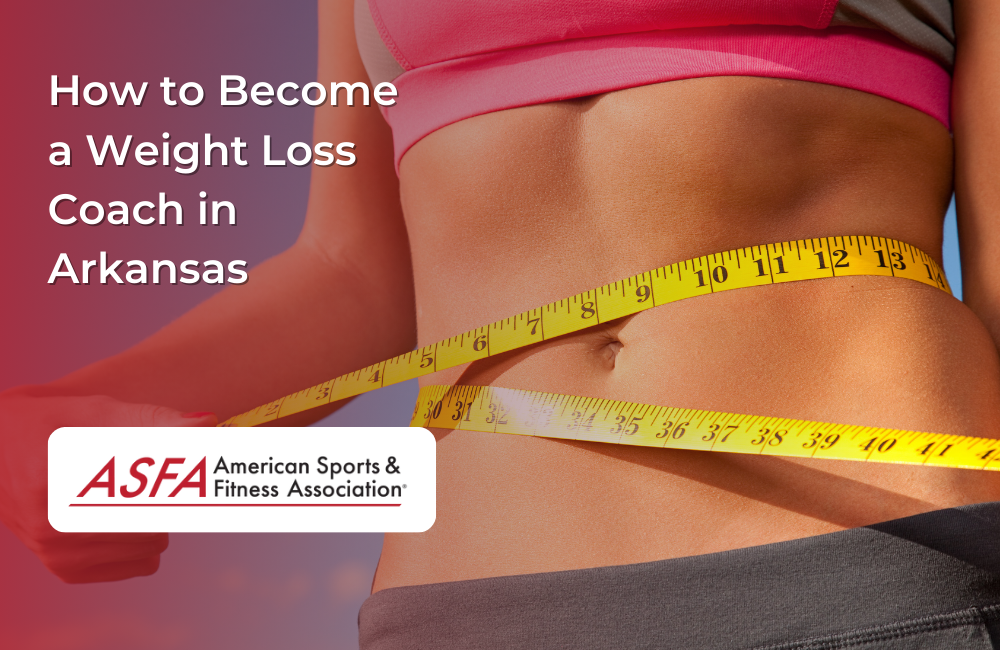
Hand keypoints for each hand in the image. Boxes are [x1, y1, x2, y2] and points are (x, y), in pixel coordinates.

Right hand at [0, 388, 215, 582]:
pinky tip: (123, 513)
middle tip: (158, 473)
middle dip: (168, 496)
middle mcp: (56, 525)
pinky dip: (142, 541)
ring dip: (157, 519)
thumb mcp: (97, 411)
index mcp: (63, 482)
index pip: (155, 495)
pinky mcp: (64, 569)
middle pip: (160, 521)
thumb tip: (208, 423)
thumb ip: (155, 419)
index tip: (202, 465)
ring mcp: (57, 553)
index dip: (186, 479)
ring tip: (132, 490)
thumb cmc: (50, 424)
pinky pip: (139, 564)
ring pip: (155, 545)